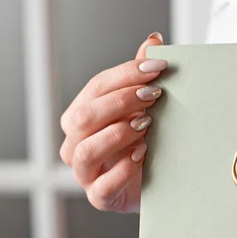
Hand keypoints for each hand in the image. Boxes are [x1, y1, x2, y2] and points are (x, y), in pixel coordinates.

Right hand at [60, 32, 165, 211]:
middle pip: (84, 116)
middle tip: (154, 95)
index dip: (126, 74)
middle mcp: (76, 143)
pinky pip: (103, 187)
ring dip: (118, 134)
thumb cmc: (147, 141)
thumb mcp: (145, 107)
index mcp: (82, 116)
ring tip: (147, 126)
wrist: (160, 183)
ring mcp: (85, 173)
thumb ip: (142, 77)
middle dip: (121, 101)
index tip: (158, 67)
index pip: (96, 87)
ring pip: (86, 151)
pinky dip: (124, 169)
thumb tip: (153, 40)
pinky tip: (144, 155)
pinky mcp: (100, 198)